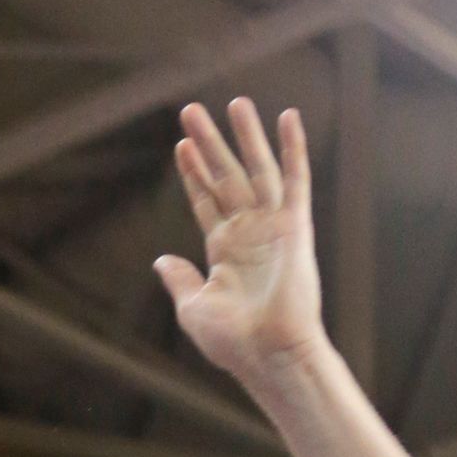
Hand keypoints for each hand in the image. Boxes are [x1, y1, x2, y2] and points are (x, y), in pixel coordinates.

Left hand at [155, 100, 328, 382]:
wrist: (268, 355)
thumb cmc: (232, 342)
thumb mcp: (194, 308)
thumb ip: (179, 279)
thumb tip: (160, 260)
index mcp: (223, 250)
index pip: (205, 199)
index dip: (193, 172)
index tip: (182, 144)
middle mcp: (248, 232)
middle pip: (225, 176)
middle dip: (209, 143)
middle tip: (191, 109)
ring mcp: (272, 227)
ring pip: (256, 169)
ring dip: (245, 136)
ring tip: (233, 102)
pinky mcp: (296, 227)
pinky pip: (295, 179)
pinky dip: (292, 148)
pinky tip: (288, 117)